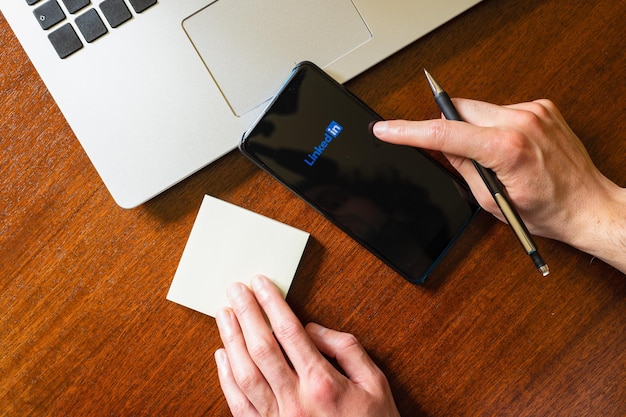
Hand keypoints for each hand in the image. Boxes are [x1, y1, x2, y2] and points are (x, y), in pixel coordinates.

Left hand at [215, 274, 399, 416]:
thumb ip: (346, 349)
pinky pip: (239, 406)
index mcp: (322, 384)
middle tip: (235, 290)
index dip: (272, 304)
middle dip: (246, 314)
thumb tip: (313, 329)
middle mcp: (296, 401)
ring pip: (245, 374)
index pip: (289, 332)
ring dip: (231, 340)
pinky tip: (222, 357)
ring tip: (224, 315)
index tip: (261, 285)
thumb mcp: (375, 383)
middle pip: (262, 348)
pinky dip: (226, 379)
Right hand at [373, 99, 625, 272]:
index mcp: (507, 149)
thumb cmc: (547, 210)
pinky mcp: (541, 107)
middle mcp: (521, 122)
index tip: (385, 129)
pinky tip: (505, 148)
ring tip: (489, 158)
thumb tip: (439, 145)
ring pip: (478, 109)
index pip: (444, 134)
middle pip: (458, 110)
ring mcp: (533, 111)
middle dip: (446, 128)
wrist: (588, 204)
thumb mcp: (491, 199)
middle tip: (451, 153)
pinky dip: (492, 126)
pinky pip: (499, 110)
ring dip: (471, 129)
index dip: (408, 131)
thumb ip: (461, 166)